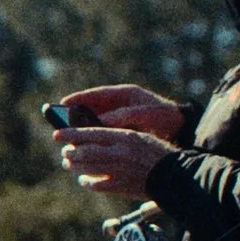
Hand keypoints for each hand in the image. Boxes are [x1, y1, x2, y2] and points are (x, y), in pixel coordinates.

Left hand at [58, 126, 176, 199]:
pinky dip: (86, 181)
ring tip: (69, 163)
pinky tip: (84, 178)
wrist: (174, 176)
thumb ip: (116, 137)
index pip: (92, 133)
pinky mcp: (119, 186)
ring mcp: (119, 170)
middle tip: (65, 151)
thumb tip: (90, 137)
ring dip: (74, 165)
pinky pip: (95, 184)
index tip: (57, 134)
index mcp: (125, 137)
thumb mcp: (139, 137)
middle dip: (70, 151)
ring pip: (87, 167)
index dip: (71, 134)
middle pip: (85, 151)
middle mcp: (120, 152)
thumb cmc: (156, 154)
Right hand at [59, 84, 185, 140]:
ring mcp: (119, 117)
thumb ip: (124, 115)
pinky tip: (83, 146)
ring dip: (82, 128)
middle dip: (75, 115)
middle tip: (58, 122)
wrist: (181, 129)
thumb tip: (101, 121)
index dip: (79, 98)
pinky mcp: (121, 130)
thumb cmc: (165, 117)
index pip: (97, 94)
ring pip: (94, 121)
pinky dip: (92, 138)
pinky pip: (102, 132)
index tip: (63, 103)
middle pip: (91, 108)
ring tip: (67, 136)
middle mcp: (119, 105)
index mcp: (125, 95)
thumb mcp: (146, 114)